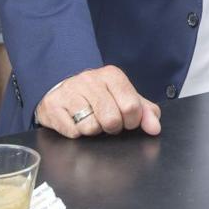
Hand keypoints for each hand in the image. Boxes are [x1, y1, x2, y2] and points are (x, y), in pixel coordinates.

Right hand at [35, 66, 161, 138]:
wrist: (61, 90)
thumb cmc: (98, 96)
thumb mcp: (124, 99)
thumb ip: (145, 112)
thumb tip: (155, 128)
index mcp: (112, 75)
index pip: (131, 107)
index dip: (132, 121)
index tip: (126, 119)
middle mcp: (90, 79)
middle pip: (112, 119)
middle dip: (112, 127)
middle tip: (107, 121)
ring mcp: (70, 91)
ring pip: (91, 127)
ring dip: (93, 130)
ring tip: (90, 119)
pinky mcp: (53, 106)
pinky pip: (73, 132)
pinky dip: (76, 133)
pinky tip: (74, 121)